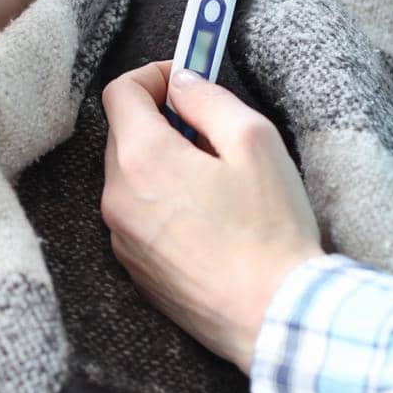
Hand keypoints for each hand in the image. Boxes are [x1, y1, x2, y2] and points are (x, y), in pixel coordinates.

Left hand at [100, 60, 324, 373]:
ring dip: (162, 164)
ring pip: (131, 178)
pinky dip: (163, 204)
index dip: (152, 75)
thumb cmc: (270, 230)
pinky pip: (138, 218)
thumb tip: (182, 83)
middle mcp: (117, 198)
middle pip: (123, 134)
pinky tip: (208, 219)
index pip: (120, 92)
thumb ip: (209, 99)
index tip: (184, 78)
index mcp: (141, 158)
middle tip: (209, 128)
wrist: (275, 317)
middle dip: (161, 121)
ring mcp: (122, 239)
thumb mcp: (254, 141)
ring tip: (215, 180)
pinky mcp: (135, 270)